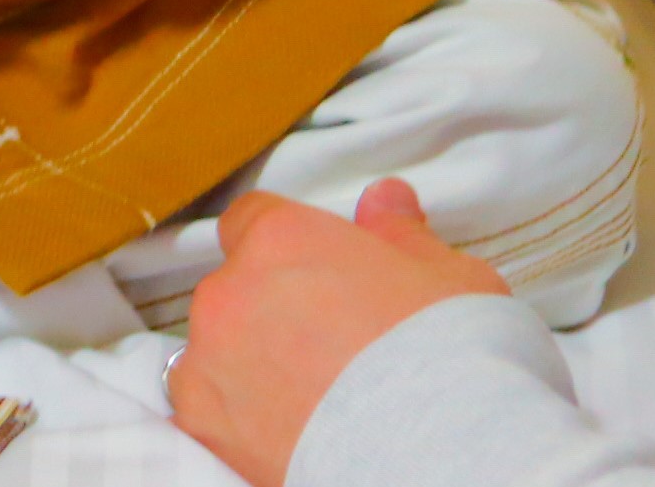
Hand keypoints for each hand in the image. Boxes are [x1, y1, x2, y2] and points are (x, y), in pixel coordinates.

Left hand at [171, 179, 511, 484]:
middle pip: (236, 288)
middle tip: (331, 345)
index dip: (284, 246)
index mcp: (281, 240)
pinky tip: (287, 431)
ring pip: (217, 349)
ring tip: (316, 397)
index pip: (253, 220)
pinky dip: (236, 418)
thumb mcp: (449, 278)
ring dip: (251, 363)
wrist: (440, 452)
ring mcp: (209, 358)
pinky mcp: (203, 423)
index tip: (312, 273)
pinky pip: (204, 409)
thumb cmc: (450, 360)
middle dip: (272, 309)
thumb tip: (385, 202)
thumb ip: (401, 235)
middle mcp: (231, 291)